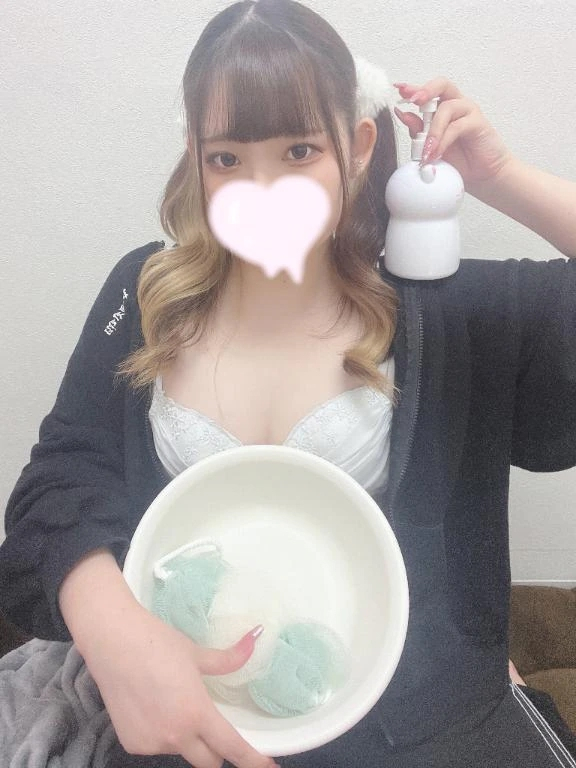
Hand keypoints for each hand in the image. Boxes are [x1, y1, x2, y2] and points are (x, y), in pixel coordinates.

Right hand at [83, 604, 277, 767]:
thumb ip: (229, 659)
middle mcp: (174, 736)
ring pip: (181, 751)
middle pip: (208, 761)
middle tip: (213, 724)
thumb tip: (256, 638)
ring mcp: (151, 743)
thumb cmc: (158, 643)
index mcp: (196, 714)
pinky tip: (152, 706)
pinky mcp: (131, 743)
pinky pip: (157, 745)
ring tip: (171, 701)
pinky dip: (161, 733)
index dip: (254, 762)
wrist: (113, 640)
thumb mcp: (197, 653)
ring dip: (185, 737)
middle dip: (217, 750)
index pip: (232, 748)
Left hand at [393, 78, 513, 190]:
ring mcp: (468, 112)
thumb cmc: (459, 161)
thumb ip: (418, 131)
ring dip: (432, 130)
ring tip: (426, 152)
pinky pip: (457, 126)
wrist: (482, 176)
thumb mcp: (431, 146)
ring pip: (447, 108)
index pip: (428, 92)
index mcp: (442, 108)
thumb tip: (402, 114)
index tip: (399, 89)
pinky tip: (436, 154)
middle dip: (425, 91)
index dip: (413, 88)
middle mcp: (456, 105)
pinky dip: (443, 140)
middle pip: (442, 85)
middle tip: (414, 101)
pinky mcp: (478, 123)